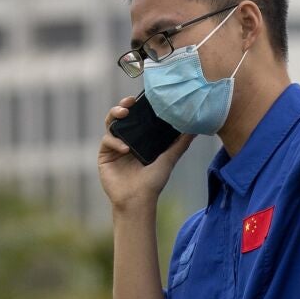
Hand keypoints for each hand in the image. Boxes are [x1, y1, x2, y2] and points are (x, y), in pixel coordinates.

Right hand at [97, 95, 193, 213]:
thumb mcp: (169, 159)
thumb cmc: (154, 182)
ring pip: (110, 124)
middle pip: (120, 117)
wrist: (138, 200)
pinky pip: (106, 140)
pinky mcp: (104, 155)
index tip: (140, 98)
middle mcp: (125, 140)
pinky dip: (115, 141)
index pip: (136, 117)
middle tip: (129, 103)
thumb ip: (180, 143)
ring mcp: (113, 147)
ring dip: (115, 116)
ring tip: (123, 114)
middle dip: (122, 106)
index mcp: (139, 139)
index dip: (136, 106)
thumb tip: (195, 128)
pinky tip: (125, 148)